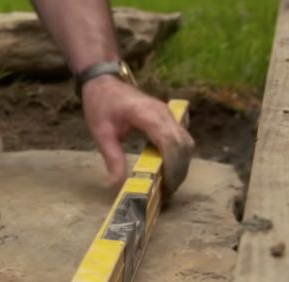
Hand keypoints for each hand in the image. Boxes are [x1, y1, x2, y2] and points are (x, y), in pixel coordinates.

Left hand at [81, 76, 194, 195]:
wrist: (104, 82)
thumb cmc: (101, 104)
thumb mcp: (101, 133)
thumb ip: (112, 158)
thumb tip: (116, 185)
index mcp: (148, 114)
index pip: (170, 142)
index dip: (172, 166)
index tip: (165, 186)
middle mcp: (164, 113)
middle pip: (184, 145)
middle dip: (179, 170)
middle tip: (167, 192)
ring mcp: (169, 114)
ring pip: (187, 142)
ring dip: (182, 164)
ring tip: (168, 184)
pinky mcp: (169, 118)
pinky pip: (183, 138)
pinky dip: (180, 156)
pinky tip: (168, 169)